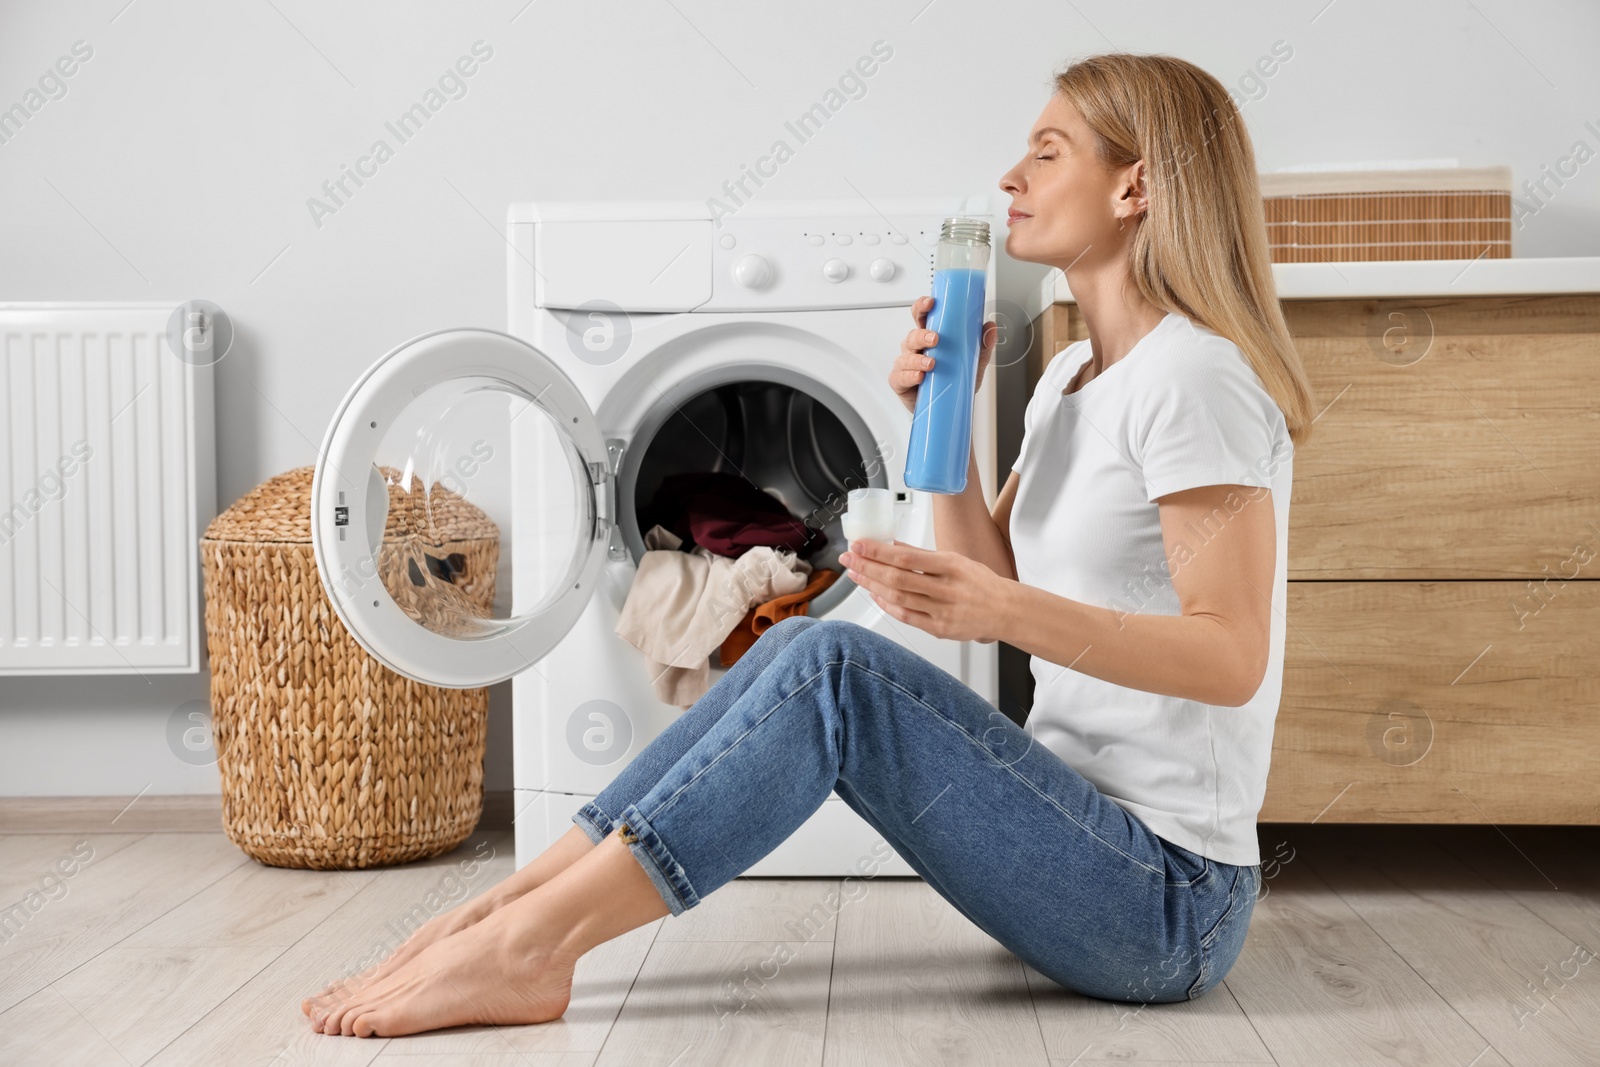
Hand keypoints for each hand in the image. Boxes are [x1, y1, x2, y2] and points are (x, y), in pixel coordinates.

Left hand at [838, 538, 1006, 642]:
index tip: (859, 544)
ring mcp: (942, 611)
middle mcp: (946, 589)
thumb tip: (892, 545)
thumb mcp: (954, 560)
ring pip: (898, 598)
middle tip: (849, 558)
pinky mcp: (940, 629)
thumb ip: (922, 555)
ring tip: (857, 574)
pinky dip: (887, 605)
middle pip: (897, 578)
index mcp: (950, 566)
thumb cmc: (980, 583)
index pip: (906, 558)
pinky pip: (907, 617)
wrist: (1004, 610)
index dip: (878, 551)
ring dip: (872, 585)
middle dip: (868, 567)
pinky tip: (875, 595)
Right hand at [888, 295, 998, 413]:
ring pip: (906, 356)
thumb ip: (983, 345)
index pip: (922, 317)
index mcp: (929, 338)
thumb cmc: (954, 382)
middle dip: (922, 335)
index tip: (930, 302)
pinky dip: (910, 376)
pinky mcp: (900, 382)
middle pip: (913, 335)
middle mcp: (915, 348)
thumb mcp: (974, 362)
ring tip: (931, 363)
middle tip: (935, 338)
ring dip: (917, 358)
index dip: (922, 306)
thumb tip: (990, 327)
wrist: (949, 410)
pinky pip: (900, 376)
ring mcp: (906, 365)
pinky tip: (919, 377)